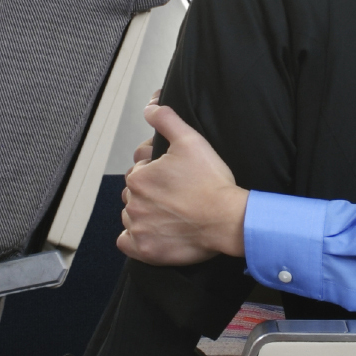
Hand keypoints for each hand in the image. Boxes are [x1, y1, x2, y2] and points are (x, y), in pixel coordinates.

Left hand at [118, 103, 247, 264]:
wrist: (228, 219)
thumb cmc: (212, 182)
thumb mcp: (191, 141)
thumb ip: (166, 119)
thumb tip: (150, 105)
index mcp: (139, 177)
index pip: (139, 171)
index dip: (158, 171)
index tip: (177, 177)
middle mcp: (133, 203)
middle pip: (134, 194)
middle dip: (150, 192)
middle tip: (177, 195)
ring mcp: (138, 229)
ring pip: (132, 216)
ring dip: (145, 213)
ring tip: (171, 212)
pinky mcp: (145, 250)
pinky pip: (127, 242)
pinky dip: (136, 237)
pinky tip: (154, 231)